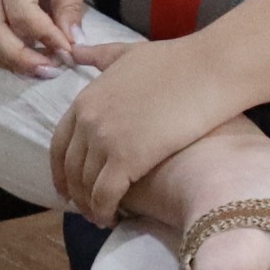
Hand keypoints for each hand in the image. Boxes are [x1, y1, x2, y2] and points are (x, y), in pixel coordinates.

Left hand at [44, 37, 236, 224]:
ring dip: (90, 207)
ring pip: (86, 186)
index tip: (66, 187)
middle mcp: (88, 120)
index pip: (59, 144)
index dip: (60, 170)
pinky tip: (114, 218)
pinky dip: (105, 211)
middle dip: (75, 193)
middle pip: (71, 169)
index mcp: (86, 99)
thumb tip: (73, 51)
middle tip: (85, 209)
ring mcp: (105, 140)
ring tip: (102, 218)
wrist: (209, 70)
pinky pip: (105, 195)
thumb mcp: (128, 52)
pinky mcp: (127, 159)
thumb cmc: (176, 61)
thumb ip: (99, 56)